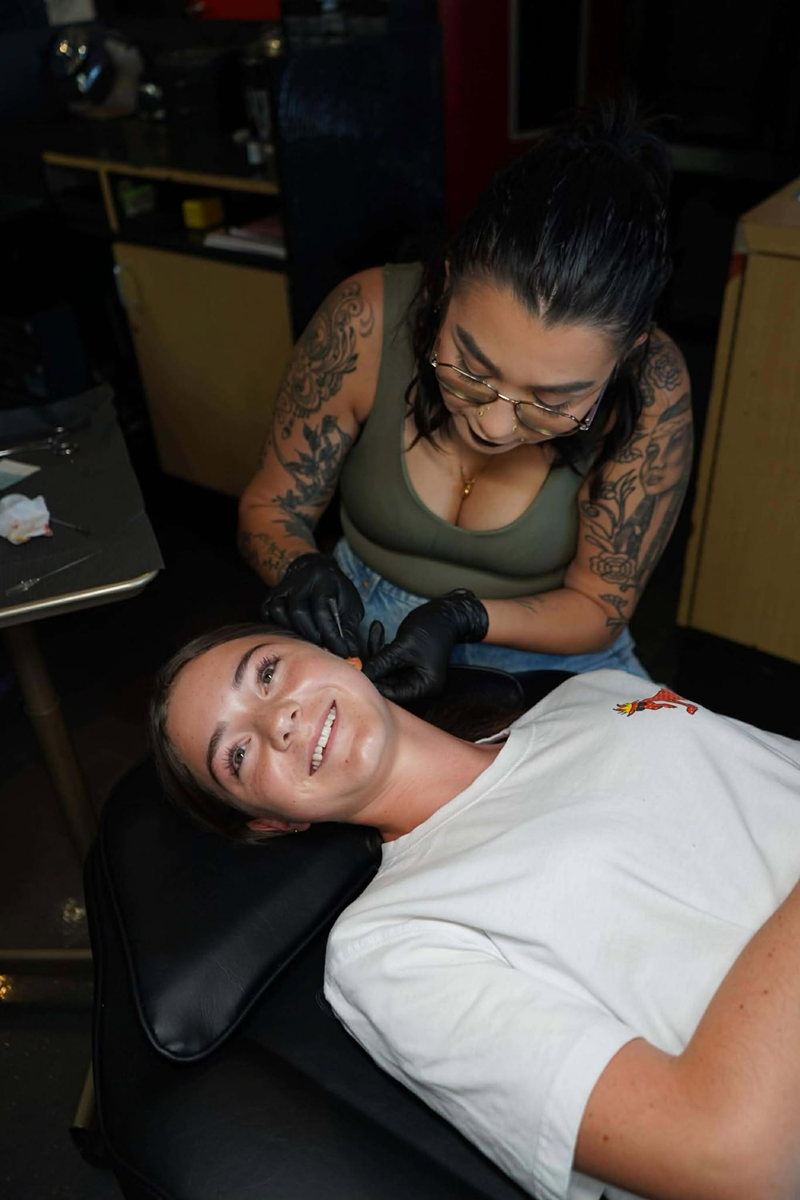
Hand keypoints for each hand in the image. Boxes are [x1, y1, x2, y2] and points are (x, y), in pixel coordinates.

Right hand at [260, 553, 363, 656]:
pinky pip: (268, 614)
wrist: (315, 570)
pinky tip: (293, 635)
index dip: (332, 636)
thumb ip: (349, 628)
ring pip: (279, 611)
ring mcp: (283, 587)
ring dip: (293, 632)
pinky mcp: (271, 595)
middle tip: (324, 649)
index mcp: (323, 580)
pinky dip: (278, 627)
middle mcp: (300, 580)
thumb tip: (351, 652)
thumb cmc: (336, 592)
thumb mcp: (350, 605)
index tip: (342, 652)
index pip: (323, 611)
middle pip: (298, 611)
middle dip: (312, 636)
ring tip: (308, 642)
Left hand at [362, 589, 488, 702]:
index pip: (395, 693)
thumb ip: (382, 662)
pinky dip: (381, 645)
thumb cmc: (431, 630)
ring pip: (385, 668)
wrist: (445, 612)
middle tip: (360, 652)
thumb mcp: (404, 647)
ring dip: (376, 650)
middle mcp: (419, 683)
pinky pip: (388, 659)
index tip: (359, 672)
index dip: (376, 684)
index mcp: (424, 686)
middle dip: (374, 665)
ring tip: (376, 630)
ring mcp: (412, 672)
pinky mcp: (406, 661)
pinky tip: (377, 628)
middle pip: (388, 682)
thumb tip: (362, 673)